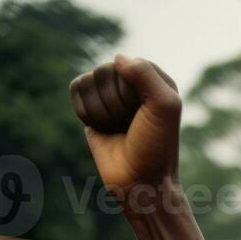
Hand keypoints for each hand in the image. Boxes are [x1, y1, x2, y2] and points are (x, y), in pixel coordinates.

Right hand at [70, 56, 180, 197]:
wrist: (139, 181)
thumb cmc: (155, 147)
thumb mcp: (164, 107)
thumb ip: (146, 74)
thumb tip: (117, 58)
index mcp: (155, 79)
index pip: (128, 64)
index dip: (132, 91)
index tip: (145, 114)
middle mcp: (132, 84)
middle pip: (104, 72)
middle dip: (114, 103)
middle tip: (130, 126)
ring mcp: (110, 95)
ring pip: (88, 81)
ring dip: (101, 111)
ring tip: (118, 129)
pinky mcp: (91, 107)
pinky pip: (76, 91)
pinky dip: (86, 112)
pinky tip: (102, 128)